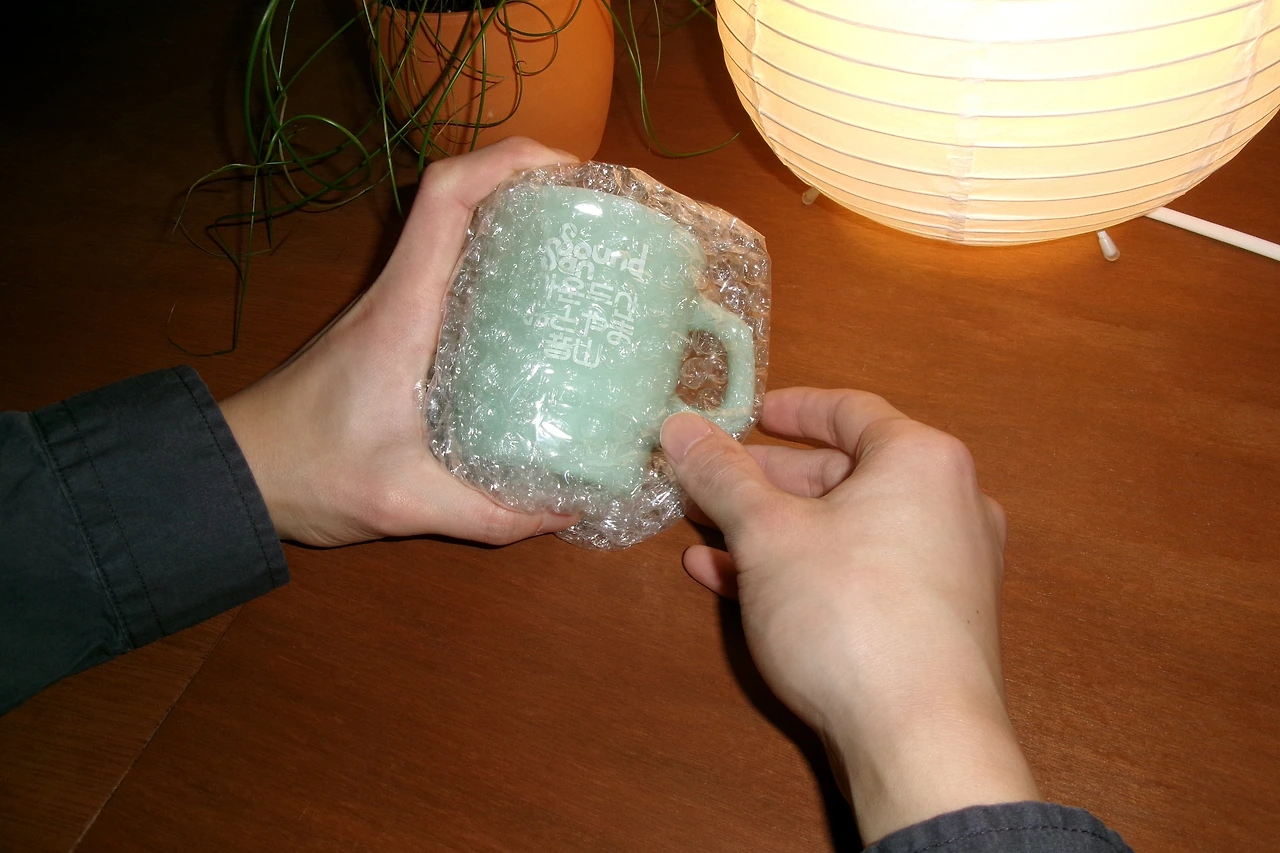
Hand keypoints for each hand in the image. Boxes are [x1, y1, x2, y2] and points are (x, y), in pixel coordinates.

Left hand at [220, 138, 578, 546]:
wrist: (239, 474)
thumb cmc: (307, 473)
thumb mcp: (403, 503)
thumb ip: (489, 513)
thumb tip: (570, 511)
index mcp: (401, 310)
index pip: (447, 199)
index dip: (509, 162)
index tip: (572, 174)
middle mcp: (399, 295)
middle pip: (465, 204)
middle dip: (534, 191)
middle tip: (602, 221)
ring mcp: (395, 311)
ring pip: (460, 238)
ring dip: (519, 227)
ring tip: (588, 257)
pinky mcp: (394, 334)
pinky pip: (454, 280)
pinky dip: (500, 273)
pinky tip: (541, 319)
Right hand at [660, 388, 1039, 843]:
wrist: (918, 737)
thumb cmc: (848, 610)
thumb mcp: (767, 533)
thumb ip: (721, 475)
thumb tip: (679, 426)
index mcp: (922, 460)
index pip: (850, 411)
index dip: (791, 408)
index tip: (747, 413)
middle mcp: (947, 505)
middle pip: (842, 475)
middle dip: (766, 481)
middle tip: (708, 484)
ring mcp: (944, 568)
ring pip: (843, 531)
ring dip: (771, 531)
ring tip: (704, 536)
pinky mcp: (930, 622)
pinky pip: (857, 575)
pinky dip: (800, 571)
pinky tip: (733, 583)